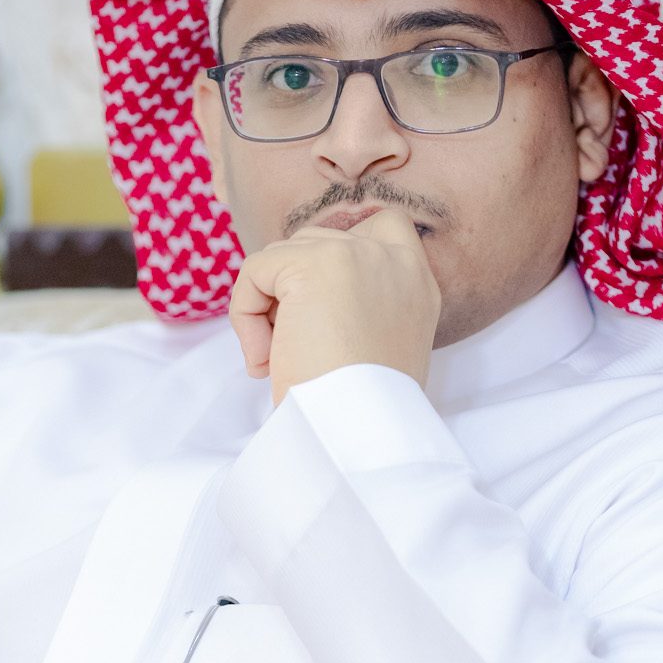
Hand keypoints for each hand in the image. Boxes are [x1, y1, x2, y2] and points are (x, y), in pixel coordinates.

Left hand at [228, 206, 442, 406]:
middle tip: (293, 352)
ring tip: (279, 362)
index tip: (319, 312)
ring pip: (282, 258)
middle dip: (292, 293)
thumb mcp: (378, 350)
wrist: (356, 435)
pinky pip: (254, 271)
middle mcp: (395, 260)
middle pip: (317, 243)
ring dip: (267, 310)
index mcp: (418, 284)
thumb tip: (306, 292)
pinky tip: (265, 360)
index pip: (383, 227)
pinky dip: (244, 315)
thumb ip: (361, 308)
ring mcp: (356, 255)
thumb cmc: (358, 413)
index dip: (335, 258)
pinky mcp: (314, 264)